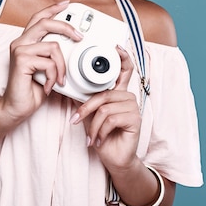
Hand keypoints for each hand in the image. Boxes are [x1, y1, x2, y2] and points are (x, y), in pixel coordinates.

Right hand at [1, 1, 83, 122]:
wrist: (17, 108)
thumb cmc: (32, 89)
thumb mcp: (47, 68)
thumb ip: (54, 54)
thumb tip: (72, 45)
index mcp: (26, 41)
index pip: (39, 18)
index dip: (53, 9)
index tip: (66, 4)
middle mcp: (20, 42)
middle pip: (45, 23)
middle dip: (66, 27)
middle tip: (79, 36)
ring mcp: (19, 50)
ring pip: (53, 47)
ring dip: (62, 66)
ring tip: (59, 79)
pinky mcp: (21, 61)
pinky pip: (49, 62)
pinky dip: (54, 76)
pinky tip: (50, 86)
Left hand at [71, 46, 140, 170]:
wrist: (113, 158)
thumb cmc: (102, 135)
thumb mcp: (90, 115)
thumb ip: (84, 100)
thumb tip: (69, 86)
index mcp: (118, 92)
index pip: (123, 71)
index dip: (122, 57)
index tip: (116, 47)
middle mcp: (127, 97)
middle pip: (103, 94)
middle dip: (86, 109)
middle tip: (76, 120)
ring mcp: (133, 107)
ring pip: (104, 108)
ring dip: (92, 125)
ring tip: (91, 136)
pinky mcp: (135, 119)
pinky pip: (111, 119)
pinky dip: (100, 131)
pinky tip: (99, 139)